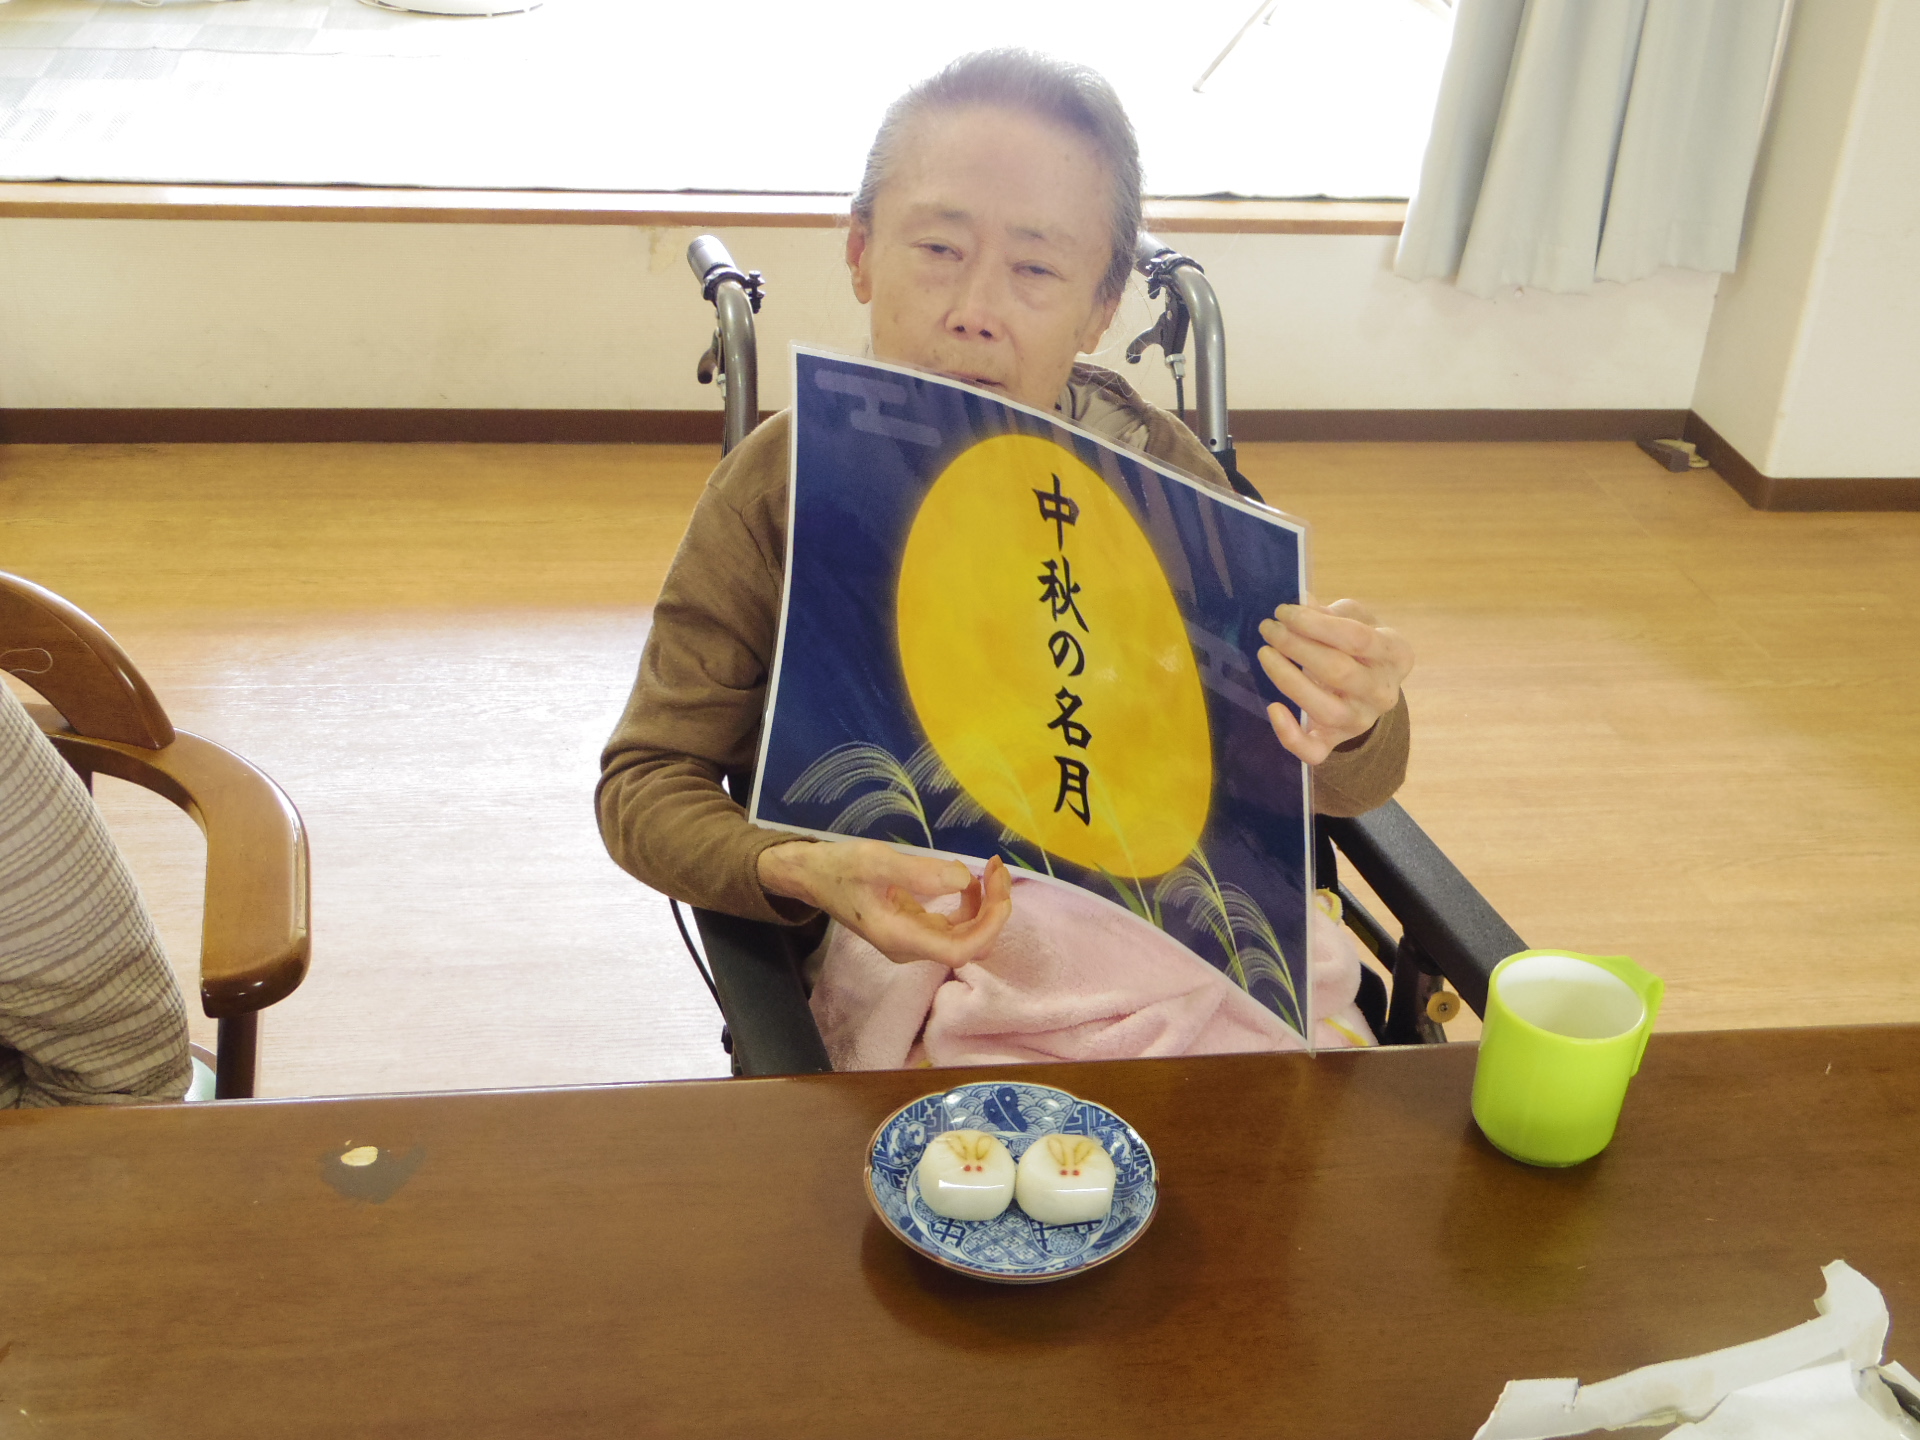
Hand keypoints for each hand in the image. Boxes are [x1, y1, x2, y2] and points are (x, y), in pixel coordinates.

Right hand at [757, 840, 1011, 968]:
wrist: (811, 876)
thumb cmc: (839, 868)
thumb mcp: (875, 861)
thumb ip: (918, 872)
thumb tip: (962, 878)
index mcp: (899, 938)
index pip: (959, 949)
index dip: (988, 924)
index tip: (998, 887)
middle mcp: (910, 947)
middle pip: (969, 944)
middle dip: (993, 910)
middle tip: (998, 867)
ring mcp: (913, 940)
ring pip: (966, 936)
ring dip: (985, 906)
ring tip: (990, 869)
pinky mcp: (914, 929)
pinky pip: (954, 926)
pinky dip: (970, 904)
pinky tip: (969, 879)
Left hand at [1256, 597, 1412, 764]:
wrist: (1370, 684)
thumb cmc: (1360, 644)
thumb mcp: (1357, 619)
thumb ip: (1332, 612)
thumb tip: (1302, 604)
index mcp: (1396, 654)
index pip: (1357, 638)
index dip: (1315, 624)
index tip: (1284, 611)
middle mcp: (1383, 692)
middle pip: (1338, 672)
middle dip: (1296, 646)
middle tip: (1268, 629)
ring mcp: (1361, 721)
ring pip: (1325, 709)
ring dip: (1289, 679)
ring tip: (1266, 654)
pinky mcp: (1336, 741)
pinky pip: (1314, 751)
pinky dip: (1290, 735)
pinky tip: (1273, 708)